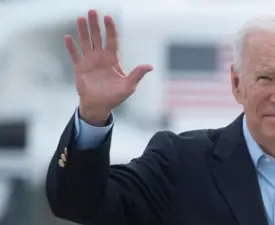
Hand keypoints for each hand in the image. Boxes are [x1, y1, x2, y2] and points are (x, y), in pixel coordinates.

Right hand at [65, 9, 152, 124]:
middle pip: (98, 37)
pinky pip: (74, 55)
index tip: (108, 17)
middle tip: (92, 11)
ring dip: (82, 31)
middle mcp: (100, 57)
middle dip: (95, 24)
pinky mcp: (79, 68)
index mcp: (113, 59)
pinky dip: (71, 47)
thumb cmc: (115, 97)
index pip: (112, 40)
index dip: (110, 29)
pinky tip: (68, 37)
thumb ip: (137, 74)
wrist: (99, 106)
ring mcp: (89, 61)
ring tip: (80, 19)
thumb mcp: (129, 86)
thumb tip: (150, 66)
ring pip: (85, 42)